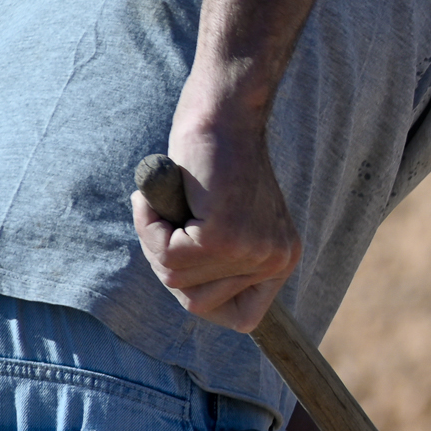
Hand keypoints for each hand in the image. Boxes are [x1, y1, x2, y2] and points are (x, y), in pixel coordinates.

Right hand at [132, 105, 301, 331]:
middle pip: (199, 303)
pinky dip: (149, 227)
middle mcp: (276, 261)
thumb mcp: (229, 218)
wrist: (223, 111)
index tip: (186, 260)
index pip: (243, 319)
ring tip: (163, 202)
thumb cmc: (215, 160)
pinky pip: (168, 256)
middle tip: (165, 219)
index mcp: (281, 260)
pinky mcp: (225, 234)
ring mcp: (253, 250)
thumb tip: (191, 294)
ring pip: (177, 281)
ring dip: (155, 242)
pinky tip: (155, 198)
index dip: (203, 297)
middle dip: (169, 265)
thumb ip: (221, 258)